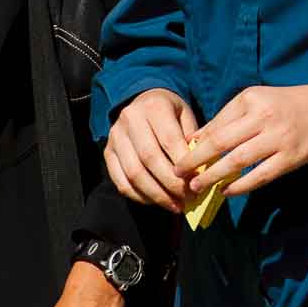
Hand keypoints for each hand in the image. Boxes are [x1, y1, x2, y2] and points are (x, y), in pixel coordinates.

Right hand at [105, 88, 196, 211]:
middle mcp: (130, 119)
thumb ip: (193, 140)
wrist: (143, 101)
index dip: (183, 164)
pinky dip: (139, 196)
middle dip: (171, 184)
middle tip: (188, 198)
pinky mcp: (107, 152)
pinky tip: (156, 201)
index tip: (197, 181)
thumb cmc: (170, 113)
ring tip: (175, 205)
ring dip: (156, 195)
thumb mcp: (186, 116)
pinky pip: (120, 181)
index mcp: (154, 107)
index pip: (169, 140)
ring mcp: (115, 137)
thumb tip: (200, 172)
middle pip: (150, 159)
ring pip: (134, 174)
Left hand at [183, 83, 307, 198]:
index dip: (195, 143)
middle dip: (197, 160)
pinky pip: (260, 176)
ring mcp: (278, 139)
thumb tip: (194, 140)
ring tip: (197, 186)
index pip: (217, 124)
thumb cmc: (287, 105)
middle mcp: (264, 118)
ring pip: (238, 161)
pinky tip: (226, 191)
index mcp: (252, 99)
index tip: (178, 156)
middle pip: (222, 142)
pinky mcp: (290, 159)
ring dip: (214, 176)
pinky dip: (241, 185)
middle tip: (178, 173)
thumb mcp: (257, 99)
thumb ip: (226, 117)